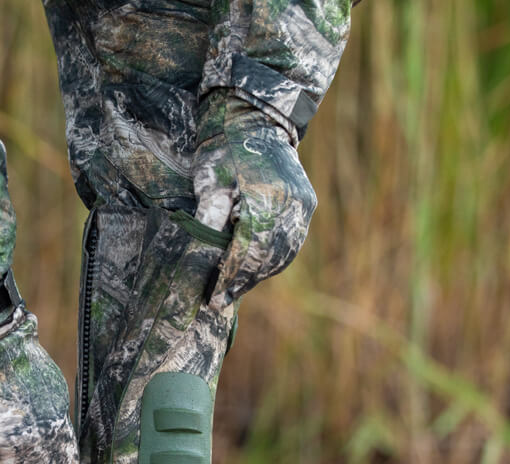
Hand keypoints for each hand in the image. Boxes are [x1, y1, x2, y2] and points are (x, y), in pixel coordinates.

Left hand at [192, 93, 317, 308]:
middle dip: (243, 281)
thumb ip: (210, 220)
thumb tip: (203, 261)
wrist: (254, 117)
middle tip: (218, 301)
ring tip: (233, 289)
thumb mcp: (210, 181)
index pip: (248, 250)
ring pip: (283, 254)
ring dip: (258, 275)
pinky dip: (273, 261)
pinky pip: (292, 243)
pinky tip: (253, 270)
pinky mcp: (305, 204)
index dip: (229, 277)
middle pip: (268, 257)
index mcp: (267, 198)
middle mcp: (292, 205)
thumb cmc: (224, 146)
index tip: (212, 297)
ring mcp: (303, 205)